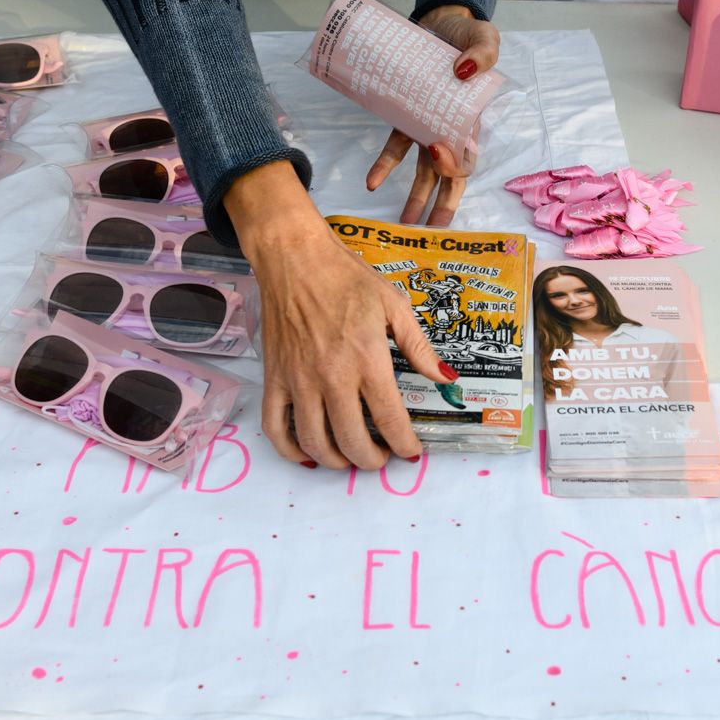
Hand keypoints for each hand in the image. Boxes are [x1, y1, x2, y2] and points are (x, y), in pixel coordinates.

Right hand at [227, 162, 453, 469]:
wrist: (295, 258)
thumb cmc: (347, 278)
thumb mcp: (394, 306)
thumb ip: (419, 348)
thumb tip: (446, 379)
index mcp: (368, 359)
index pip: (391, 421)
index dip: (406, 445)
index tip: (412, 451)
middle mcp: (331, 376)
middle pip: (352, 441)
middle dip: (373, 460)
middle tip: (383, 456)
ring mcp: (298, 380)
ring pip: (314, 442)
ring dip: (337, 461)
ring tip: (352, 457)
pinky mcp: (274, 377)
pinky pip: (275, 427)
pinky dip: (291, 449)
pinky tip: (309, 453)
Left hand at [366, 3, 501, 226]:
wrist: (442, 20)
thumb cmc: (468, 34)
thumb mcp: (484, 37)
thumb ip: (482, 53)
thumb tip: (463, 72)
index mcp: (472, 119)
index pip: (468, 157)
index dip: (455, 165)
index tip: (437, 152)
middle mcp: (450, 129)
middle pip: (448, 176)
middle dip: (441, 205)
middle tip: (430, 231)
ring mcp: (427, 126)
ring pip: (423, 172)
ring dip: (414, 199)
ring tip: (402, 224)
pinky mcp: (406, 115)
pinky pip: (395, 148)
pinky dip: (385, 166)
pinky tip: (371, 183)